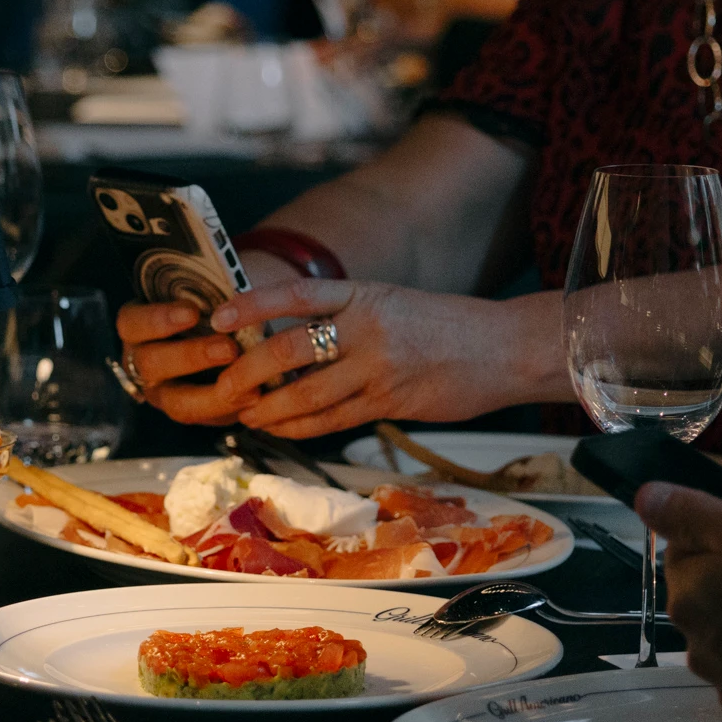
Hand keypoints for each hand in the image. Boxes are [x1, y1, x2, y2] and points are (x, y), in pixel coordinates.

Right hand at [111, 253, 305, 424]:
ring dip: (213, 394)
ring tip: (249, 382)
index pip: (132, 323)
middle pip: (152, 365)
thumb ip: (210, 293)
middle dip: (191, 356)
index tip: (192, 312)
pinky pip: (206, 418)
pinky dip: (232, 409)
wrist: (233, 330)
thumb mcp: (206, 293)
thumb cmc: (213, 304)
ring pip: (177, 403)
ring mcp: (164, 392)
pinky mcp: (192, 412)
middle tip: (228, 347)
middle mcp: (143, 364)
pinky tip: (256, 397)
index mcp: (137, 328)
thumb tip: (231, 291)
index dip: (158, 320)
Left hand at [209, 280, 552, 438]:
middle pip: (289, 350)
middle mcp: (368, 328)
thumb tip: (284, 345)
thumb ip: (343, 318)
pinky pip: (331, 420)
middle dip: (247, 371)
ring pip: (306, 394)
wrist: (505, 348)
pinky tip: (277, 428)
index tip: (217, 317)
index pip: (296, 294)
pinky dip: (297, 427)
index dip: (252, 304)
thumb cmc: (442, 326)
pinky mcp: (390, 402)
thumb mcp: (389, 304)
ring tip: (245, 413)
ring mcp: (379, 368)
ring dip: (267, 408)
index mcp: (363, 293)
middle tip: (224, 384)